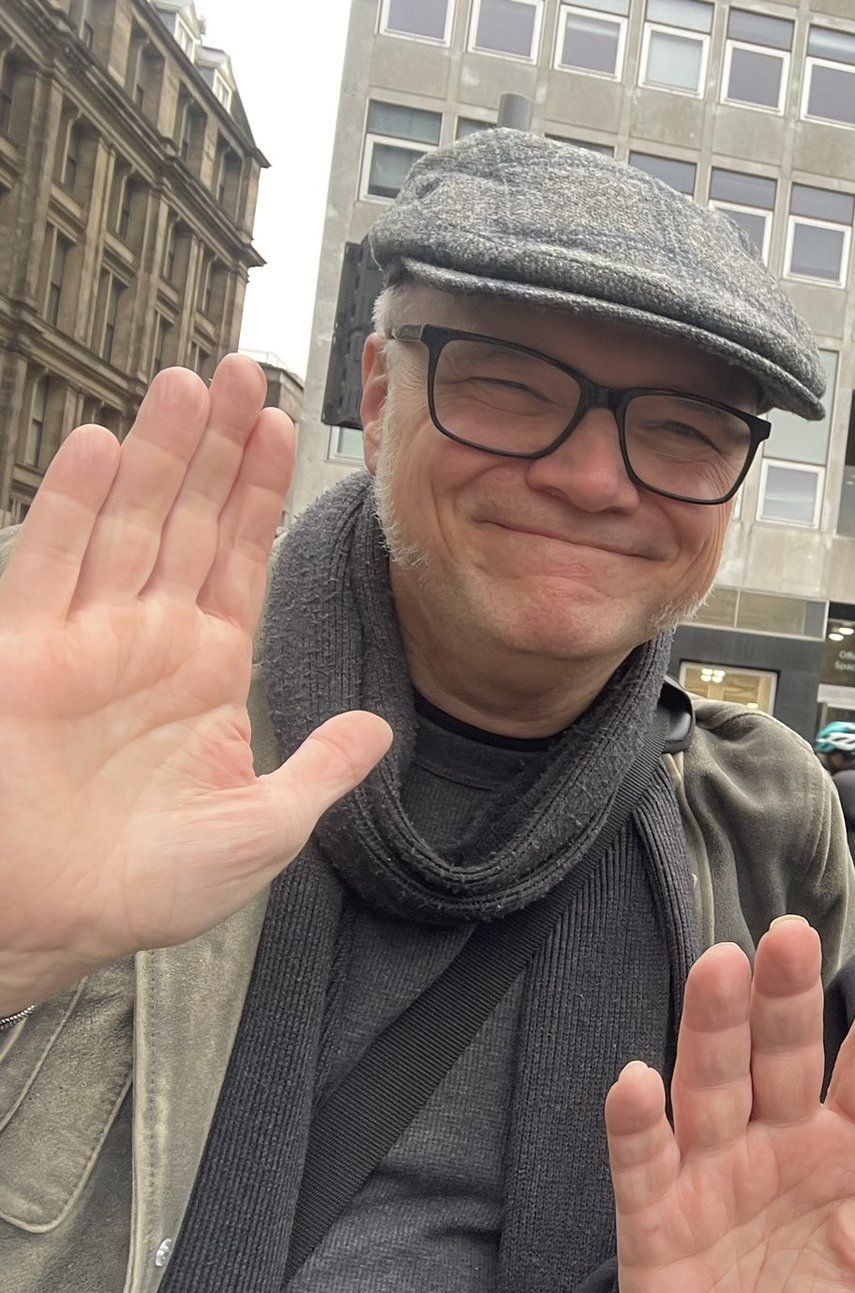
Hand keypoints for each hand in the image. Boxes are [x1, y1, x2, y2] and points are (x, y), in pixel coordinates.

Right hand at [0, 357, 390, 1009]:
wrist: (43, 922)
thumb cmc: (143, 886)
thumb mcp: (266, 829)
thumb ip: (321, 768)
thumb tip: (379, 729)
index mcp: (209, 669)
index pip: (243, 556)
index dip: (261, 491)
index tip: (285, 425)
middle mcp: (148, 639)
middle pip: (189, 518)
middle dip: (218, 445)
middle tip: (244, 369)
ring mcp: (83, 638)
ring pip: (127, 520)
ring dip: (160, 452)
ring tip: (191, 381)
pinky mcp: (22, 652)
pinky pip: (49, 564)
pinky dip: (75, 505)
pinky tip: (105, 447)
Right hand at [605, 918, 854, 1292]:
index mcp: (852, 1148)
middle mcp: (783, 1139)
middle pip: (784, 1054)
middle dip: (786, 995)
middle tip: (790, 935)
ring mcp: (716, 1168)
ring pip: (714, 1082)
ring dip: (714, 1026)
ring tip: (721, 967)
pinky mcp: (656, 1211)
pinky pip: (645, 1158)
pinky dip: (636, 1122)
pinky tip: (637, 1080)